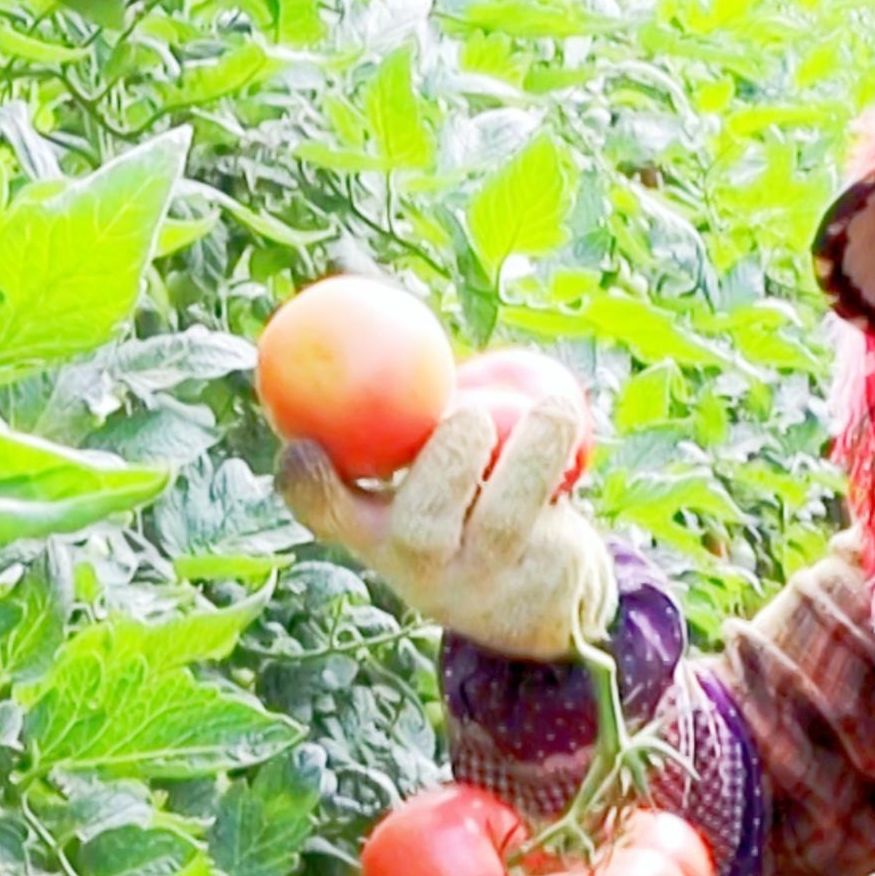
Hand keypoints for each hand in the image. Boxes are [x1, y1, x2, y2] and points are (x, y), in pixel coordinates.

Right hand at [275, 398, 615, 662]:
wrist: (537, 594)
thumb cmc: (463, 499)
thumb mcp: (425, 461)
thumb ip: (400, 398)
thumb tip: (361, 281)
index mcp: (373, 531)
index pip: (324, 512)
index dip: (308, 484)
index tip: (304, 447)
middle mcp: (420, 567)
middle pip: (421, 524)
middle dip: (445, 464)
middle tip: (469, 414)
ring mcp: (482, 582)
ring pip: (503, 521)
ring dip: (530, 456)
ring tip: (554, 405)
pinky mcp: (543, 585)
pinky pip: (558, 520)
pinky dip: (565, 459)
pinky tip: (570, 414)